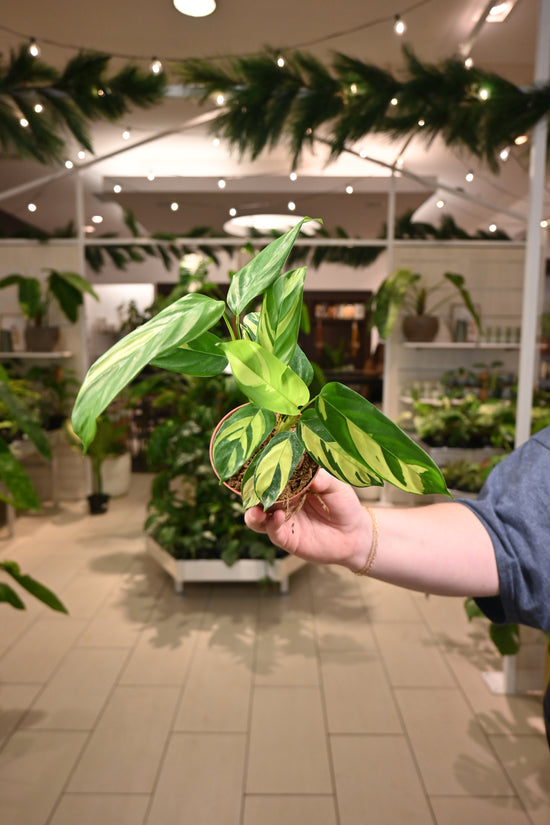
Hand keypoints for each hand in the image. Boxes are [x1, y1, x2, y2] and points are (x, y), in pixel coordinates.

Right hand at [244, 469, 371, 570]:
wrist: (354, 534)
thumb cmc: (344, 504)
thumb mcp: (336, 486)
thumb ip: (322, 479)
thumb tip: (308, 472)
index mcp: (289, 484)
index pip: (269, 475)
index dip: (260, 471)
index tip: (254, 465)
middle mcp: (281, 501)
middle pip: (257, 496)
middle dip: (251, 492)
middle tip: (249, 487)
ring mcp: (281, 520)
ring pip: (256, 517)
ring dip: (253, 512)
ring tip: (257, 509)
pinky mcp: (286, 538)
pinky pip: (272, 531)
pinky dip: (271, 524)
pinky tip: (277, 517)